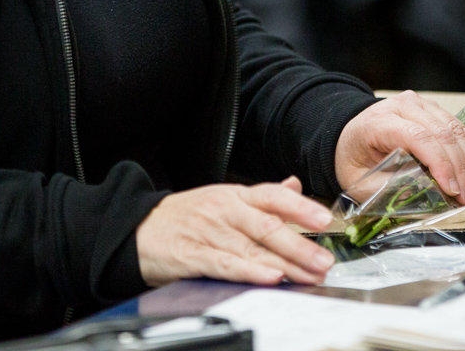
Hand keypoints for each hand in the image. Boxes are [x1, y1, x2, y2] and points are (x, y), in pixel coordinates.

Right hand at [135, 176, 335, 287]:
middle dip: (299, 245)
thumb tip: (294, 186)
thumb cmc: (187, 216)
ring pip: (251, 248)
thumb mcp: (225, 198)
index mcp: (235, 195)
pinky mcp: (192, 256)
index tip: (324, 218)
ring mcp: (208, 233)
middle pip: (267, 226)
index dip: (300, 206)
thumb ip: (262, 197)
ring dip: (283, 264)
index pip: (272, 196)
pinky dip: (248, 272)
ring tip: (308, 275)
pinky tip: (269, 277)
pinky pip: (225, 264)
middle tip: (324, 261)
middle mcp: (224, 211)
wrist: (139, 228)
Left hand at [335, 91, 464, 204]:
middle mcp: (402, 106)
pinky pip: (460, 129)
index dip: (439, 162)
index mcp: (378, 122)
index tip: (452, 190)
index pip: (416, 136)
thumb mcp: (358, 180)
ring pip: (456, 130)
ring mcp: (421, 105)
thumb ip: (387, 188)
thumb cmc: (353, 159)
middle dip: (461, 168)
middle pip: (441, 133)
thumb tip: (423, 197)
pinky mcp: (434, 111)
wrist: (349, 134)